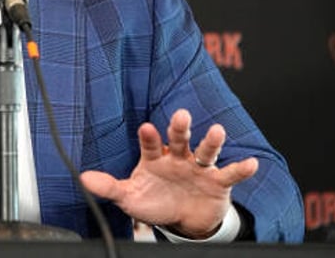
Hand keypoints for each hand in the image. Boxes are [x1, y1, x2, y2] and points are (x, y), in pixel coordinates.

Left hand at [80, 109, 257, 237]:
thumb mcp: (130, 196)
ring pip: (206, 151)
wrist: (183, 219)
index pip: (151, 144)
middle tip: (181, 115)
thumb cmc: (155, 201)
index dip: (149, 137)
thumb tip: (83, 179)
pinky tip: (251, 164)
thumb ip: (109, 187)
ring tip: (217, 131)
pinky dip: (241, 169)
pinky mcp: (218, 182)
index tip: (146, 128)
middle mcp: (178, 157)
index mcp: (155, 158)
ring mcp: (199, 168)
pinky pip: (230, 173)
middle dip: (179, 128)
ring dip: (212, 141)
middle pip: (179, 139)